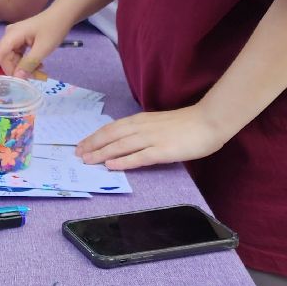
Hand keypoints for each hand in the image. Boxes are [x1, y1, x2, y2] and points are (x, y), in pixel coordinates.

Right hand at [0, 7, 72, 77]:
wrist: (62, 15)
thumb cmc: (53, 29)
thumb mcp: (43, 49)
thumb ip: (29, 63)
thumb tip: (16, 77)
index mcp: (12, 35)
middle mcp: (9, 36)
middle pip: (5, 58)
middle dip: (15, 70)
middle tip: (32, 79)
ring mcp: (14, 38)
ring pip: (13, 58)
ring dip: (23, 67)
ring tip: (39, 72)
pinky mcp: (20, 40)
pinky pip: (18, 55)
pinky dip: (26, 62)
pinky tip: (38, 66)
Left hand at [75, 105, 229, 170]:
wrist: (208, 121)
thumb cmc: (187, 124)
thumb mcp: (158, 123)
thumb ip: (143, 130)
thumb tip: (127, 140)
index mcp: (140, 120)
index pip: (112, 128)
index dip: (95, 137)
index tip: (82, 144)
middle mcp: (142, 127)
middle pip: (111, 136)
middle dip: (92, 145)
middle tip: (78, 154)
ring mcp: (152, 138)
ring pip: (120, 146)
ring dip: (101, 153)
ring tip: (88, 160)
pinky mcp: (163, 150)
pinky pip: (139, 156)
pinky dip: (123, 161)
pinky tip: (111, 165)